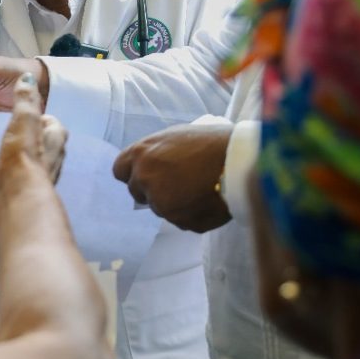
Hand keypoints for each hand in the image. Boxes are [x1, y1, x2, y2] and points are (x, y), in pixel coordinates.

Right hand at [0, 72, 66, 206]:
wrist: (18, 197)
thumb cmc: (22, 155)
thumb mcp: (23, 119)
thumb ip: (25, 98)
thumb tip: (28, 77)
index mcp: (56, 139)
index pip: (49, 122)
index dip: (35, 117)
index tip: (19, 116)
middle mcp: (53, 159)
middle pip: (39, 143)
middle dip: (25, 138)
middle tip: (6, 134)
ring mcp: (39, 178)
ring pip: (27, 163)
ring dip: (15, 159)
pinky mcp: (24, 193)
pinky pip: (13, 182)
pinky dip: (3, 178)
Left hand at [112, 124, 232, 232]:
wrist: (240, 160)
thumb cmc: (210, 142)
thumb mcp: (173, 137)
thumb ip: (153, 154)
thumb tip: (144, 167)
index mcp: (140, 154)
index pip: (119, 171)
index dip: (133, 174)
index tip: (146, 175)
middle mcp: (144, 179)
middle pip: (138, 192)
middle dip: (153, 190)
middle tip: (178, 183)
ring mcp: (160, 202)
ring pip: (161, 208)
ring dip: (175, 203)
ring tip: (200, 189)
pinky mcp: (178, 219)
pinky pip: (181, 220)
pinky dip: (192, 215)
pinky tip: (208, 201)